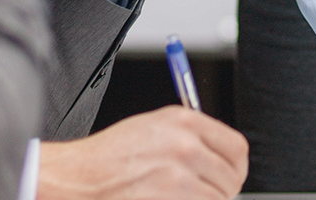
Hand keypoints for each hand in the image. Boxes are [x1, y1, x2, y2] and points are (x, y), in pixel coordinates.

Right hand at [36, 106, 247, 199]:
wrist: (79, 179)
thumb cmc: (110, 155)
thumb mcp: (154, 127)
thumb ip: (191, 135)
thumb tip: (221, 154)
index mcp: (185, 122)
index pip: (237, 148)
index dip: (236, 166)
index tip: (231, 175)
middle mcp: (185, 147)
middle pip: (231, 178)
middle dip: (222, 191)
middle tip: (206, 193)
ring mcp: (178, 179)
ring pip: (216, 199)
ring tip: (181, 198)